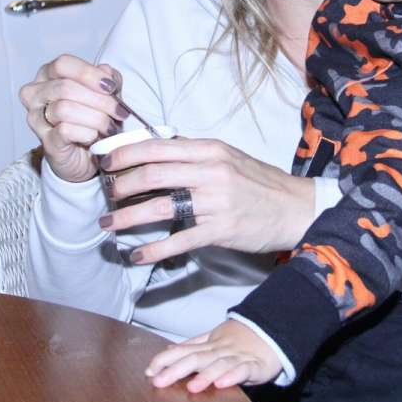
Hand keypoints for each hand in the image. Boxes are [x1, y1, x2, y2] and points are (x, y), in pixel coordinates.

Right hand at [17, 55, 128, 182]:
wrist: (86, 156)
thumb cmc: (92, 118)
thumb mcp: (105, 93)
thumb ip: (107, 79)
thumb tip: (106, 72)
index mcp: (47, 75)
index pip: (63, 64)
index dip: (88, 74)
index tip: (111, 86)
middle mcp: (35, 94)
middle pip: (66, 87)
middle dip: (100, 100)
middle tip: (119, 111)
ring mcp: (36, 119)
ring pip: (65, 109)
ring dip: (96, 118)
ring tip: (110, 126)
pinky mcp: (45, 142)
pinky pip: (66, 131)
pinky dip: (87, 133)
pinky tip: (95, 137)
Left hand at [98, 136, 314, 263]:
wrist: (295, 208)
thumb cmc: (259, 182)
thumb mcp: (228, 157)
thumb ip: (194, 154)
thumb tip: (155, 150)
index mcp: (210, 149)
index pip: (157, 146)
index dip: (126, 153)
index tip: (106, 161)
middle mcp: (210, 172)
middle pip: (152, 174)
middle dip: (121, 185)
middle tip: (106, 194)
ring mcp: (215, 202)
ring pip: (159, 207)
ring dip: (127, 217)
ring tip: (108, 225)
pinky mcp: (220, 230)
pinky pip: (179, 240)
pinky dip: (153, 249)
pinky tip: (136, 255)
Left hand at [146, 320, 281, 391]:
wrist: (273, 332)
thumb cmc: (240, 340)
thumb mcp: (214, 341)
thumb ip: (193, 345)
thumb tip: (169, 349)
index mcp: (209, 345)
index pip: (183, 350)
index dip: (166, 359)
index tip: (149, 370)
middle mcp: (221, 350)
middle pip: (197, 357)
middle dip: (176, 369)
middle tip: (159, 380)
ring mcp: (238, 357)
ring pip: (219, 364)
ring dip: (205, 375)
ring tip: (191, 386)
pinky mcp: (255, 366)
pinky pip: (243, 370)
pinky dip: (233, 376)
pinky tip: (222, 383)